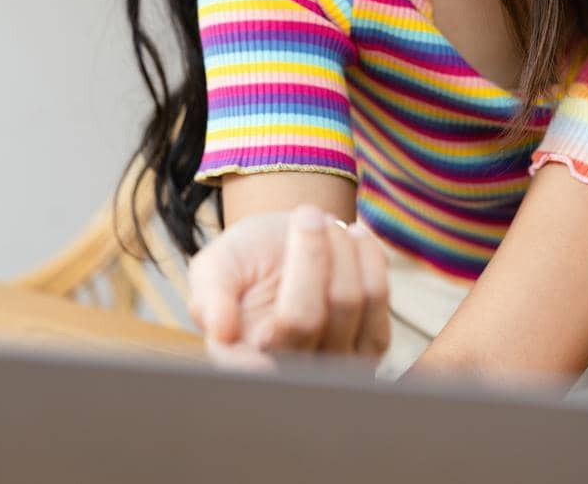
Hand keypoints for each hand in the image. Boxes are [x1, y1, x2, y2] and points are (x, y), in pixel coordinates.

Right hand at [186, 204, 389, 369]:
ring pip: (348, 302)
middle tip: (305, 213)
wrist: (285, 248)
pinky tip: (353, 236)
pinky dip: (367, 256)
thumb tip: (221, 331)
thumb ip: (210, 297)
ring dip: (340, 248)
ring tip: (326, 222)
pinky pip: (377, 296)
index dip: (263, 338)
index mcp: (242, 364)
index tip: (267, 281)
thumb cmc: (243, 260)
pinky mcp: (370, 347)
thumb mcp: (214, 268)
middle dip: (309, 252)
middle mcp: (290, 376)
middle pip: (307, 317)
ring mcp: (334, 365)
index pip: (256, 360)